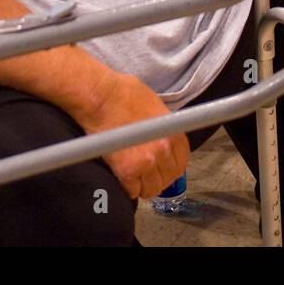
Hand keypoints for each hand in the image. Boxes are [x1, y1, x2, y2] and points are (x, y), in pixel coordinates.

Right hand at [80, 71, 188, 198]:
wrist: (101, 96)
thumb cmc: (124, 93)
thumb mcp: (155, 106)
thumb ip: (163, 126)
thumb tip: (163, 138)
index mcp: (174, 132)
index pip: (182, 161)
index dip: (172, 167)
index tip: (164, 168)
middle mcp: (164, 149)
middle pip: (168, 178)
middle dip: (158, 178)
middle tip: (146, 174)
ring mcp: (146, 161)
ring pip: (152, 189)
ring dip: (144, 186)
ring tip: (134, 178)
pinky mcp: (127, 170)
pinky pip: (133, 191)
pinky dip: (128, 188)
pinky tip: (123, 178)